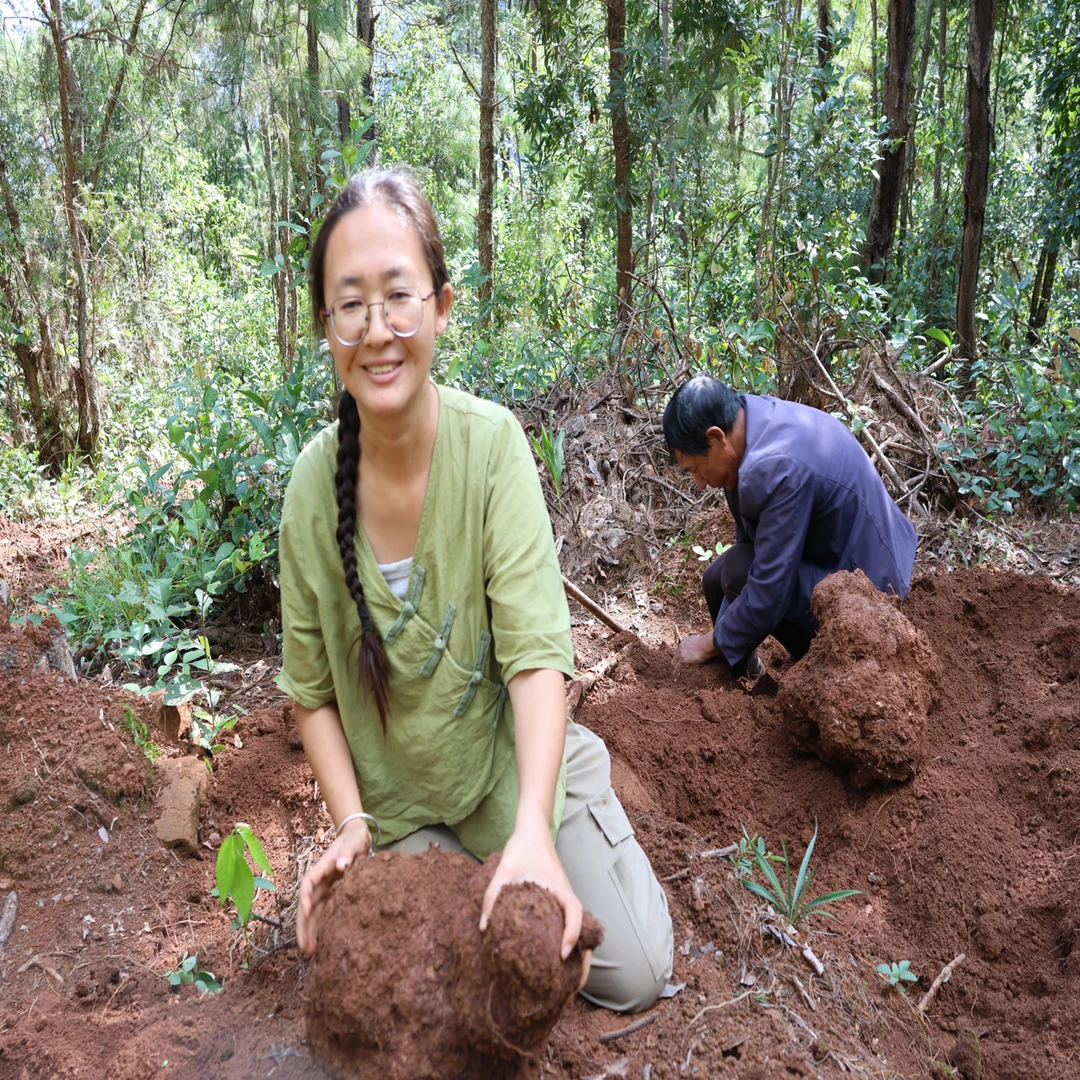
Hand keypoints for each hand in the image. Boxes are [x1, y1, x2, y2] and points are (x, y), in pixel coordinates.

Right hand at [296, 817, 370, 955]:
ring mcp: (325, 889)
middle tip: (304, 947)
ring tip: (309, 953)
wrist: (357, 838)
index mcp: (321, 868)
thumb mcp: (353, 843)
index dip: (305, 898)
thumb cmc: (353, 839)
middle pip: (307, 905)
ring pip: (314, 913)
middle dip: (303, 926)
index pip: (308, 884)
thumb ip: (348, 853)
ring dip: (310, 932)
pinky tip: (320, 944)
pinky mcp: (333, 895)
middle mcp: (320, 881)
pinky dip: (321, 927)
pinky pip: (324, 913)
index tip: (305, 911)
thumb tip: (341, 865)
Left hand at [480, 817, 591, 987]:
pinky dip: (569, 942)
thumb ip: (492, 898)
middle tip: (574, 987)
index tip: (562, 954)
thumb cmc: (521, 849)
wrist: (532, 832)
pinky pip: (570, 925)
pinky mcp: (559, 902)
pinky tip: (557, 958)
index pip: (574, 914)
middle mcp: (567, 897)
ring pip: (579, 930)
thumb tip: (484, 929)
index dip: (572, 935)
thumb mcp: (503, 871)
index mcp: (559, 889)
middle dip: (582, 959)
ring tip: (569, 982)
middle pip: (584, 931)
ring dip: (578, 953)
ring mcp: (565, 900)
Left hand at [673, 632, 719, 668]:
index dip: (680, 653)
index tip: (682, 657)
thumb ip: (698, 642)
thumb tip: (706, 643)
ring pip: (674, 661)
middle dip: (675, 660)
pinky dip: (675, 671)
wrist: (706, 645)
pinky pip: (677, 666)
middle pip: (675, 654)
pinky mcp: (683, 659)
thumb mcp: (700, 640)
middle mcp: (681, 646)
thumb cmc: (707, 643)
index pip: (680, 648)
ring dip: (674, 666)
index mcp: (685, 641)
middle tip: (675, 665)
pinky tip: (674, 675)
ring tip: (673, 672)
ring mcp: (681, 653)